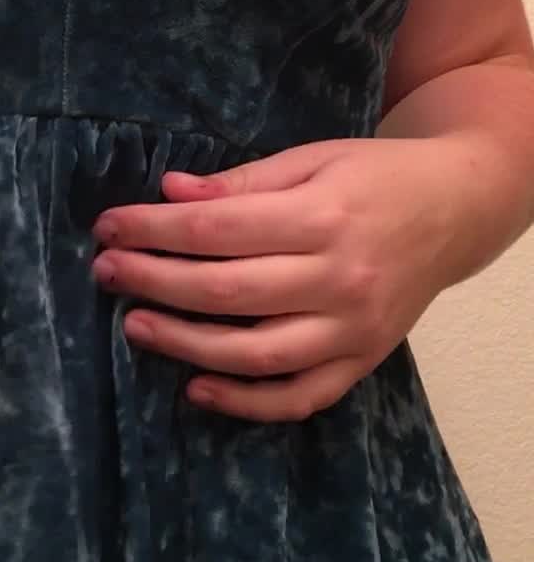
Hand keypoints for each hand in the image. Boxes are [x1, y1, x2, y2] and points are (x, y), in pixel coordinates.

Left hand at [90, 136, 464, 421]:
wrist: (455, 209)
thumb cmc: (374, 177)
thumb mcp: (312, 159)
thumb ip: (242, 182)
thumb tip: (170, 194)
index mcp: (324, 217)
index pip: (218, 229)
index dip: (154, 230)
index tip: (109, 227)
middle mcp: (340, 278)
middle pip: (228, 292)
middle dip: (155, 282)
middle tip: (106, 273)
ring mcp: (353, 329)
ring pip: (256, 353)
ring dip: (185, 344)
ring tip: (134, 325)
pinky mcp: (362, 361)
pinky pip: (298, 396)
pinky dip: (245, 402)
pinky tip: (196, 387)